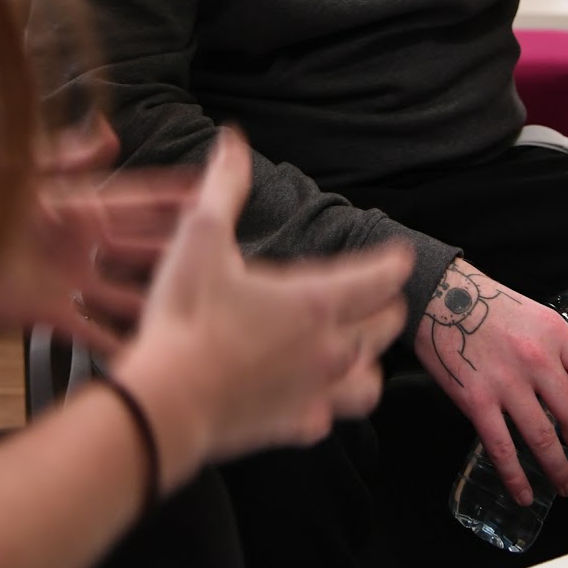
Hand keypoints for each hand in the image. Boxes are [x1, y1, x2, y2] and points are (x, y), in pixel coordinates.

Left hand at [0, 115, 197, 356]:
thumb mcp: (22, 168)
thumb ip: (68, 155)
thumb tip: (109, 131)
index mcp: (76, 203)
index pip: (136, 199)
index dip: (171, 197)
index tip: (208, 191)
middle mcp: (78, 242)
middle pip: (140, 245)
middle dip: (178, 248)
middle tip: (223, 252)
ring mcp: (66, 279)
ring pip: (124, 289)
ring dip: (157, 299)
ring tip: (198, 310)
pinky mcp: (46, 312)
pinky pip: (89, 331)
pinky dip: (116, 343)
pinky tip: (144, 351)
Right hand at [112, 131, 412, 490]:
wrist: (165, 402)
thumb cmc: (185, 315)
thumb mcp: (201, 236)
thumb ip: (224, 186)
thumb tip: (232, 140)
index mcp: (314, 300)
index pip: (378, 278)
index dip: (394, 263)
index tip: (402, 256)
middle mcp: (328, 348)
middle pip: (383, 327)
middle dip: (385, 306)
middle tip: (380, 294)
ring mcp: (315, 393)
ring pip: (369, 380)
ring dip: (368, 358)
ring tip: (357, 346)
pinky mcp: (294, 427)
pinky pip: (331, 416)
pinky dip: (331, 401)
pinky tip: (315, 393)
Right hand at [414, 260, 567, 506]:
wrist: (439, 296)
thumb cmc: (484, 301)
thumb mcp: (533, 314)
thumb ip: (554, 346)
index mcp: (555, 334)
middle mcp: (536, 359)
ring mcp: (506, 383)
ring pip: (544, 440)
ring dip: (559, 470)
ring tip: (564, 483)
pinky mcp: (477, 401)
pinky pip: (503, 450)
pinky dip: (516, 479)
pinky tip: (523, 494)